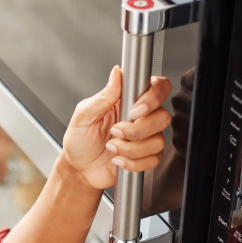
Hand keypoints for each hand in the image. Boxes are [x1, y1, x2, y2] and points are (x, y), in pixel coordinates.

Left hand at [61, 66, 172, 190]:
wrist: (78, 169)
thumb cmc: (79, 140)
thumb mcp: (84, 115)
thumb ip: (103, 96)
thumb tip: (117, 73)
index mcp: (128, 100)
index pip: (158, 87)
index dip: (153, 98)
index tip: (134, 111)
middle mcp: (140, 117)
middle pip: (162, 117)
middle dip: (137, 130)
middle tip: (115, 132)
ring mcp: (145, 138)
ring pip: (158, 141)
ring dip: (131, 149)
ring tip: (112, 147)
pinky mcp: (146, 157)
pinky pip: (153, 160)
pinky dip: (133, 162)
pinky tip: (118, 160)